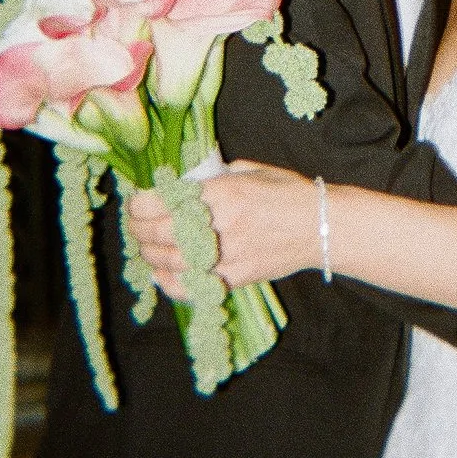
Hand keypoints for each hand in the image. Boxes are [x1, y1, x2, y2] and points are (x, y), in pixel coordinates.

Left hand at [126, 163, 316, 299]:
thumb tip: (188, 181)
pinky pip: (192, 286)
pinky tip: (161, 274)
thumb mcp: (251, 171)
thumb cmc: (288, 193)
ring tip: (145, 247)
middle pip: (160, 232)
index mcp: (223, 193)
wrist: (322, 226)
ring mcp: (227, 256)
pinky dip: (170, 282)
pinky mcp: (235, 278)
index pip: (163, 202)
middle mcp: (221, 226)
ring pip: (170, 261)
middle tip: (135, 224)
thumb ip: (216, 176)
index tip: (136, 202)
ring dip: (149, 255)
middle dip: (138, 228)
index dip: (140, 203)